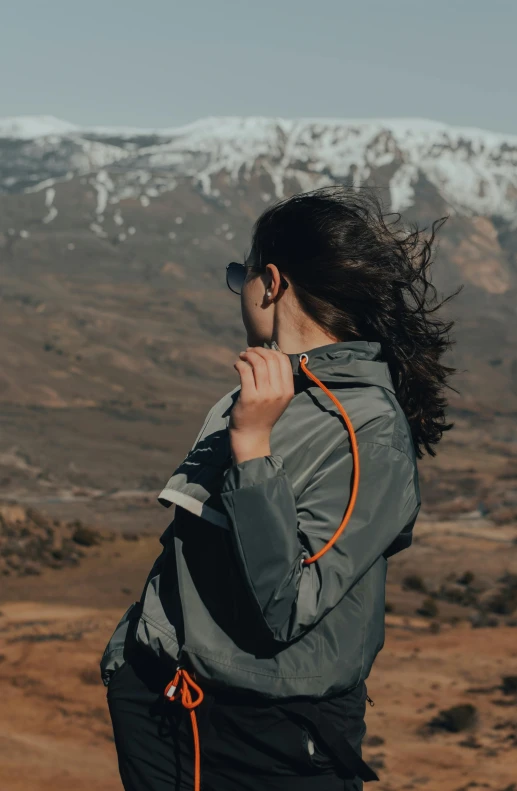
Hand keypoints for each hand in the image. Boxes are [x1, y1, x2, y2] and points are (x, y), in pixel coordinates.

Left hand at [229, 346, 294, 462]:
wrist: (252, 436)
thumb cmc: (263, 414)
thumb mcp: (278, 398)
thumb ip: (277, 380)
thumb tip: (269, 354)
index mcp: (288, 390)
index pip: (283, 361)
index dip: (271, 351)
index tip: (261, 352)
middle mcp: (278, 392)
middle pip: (271, 359)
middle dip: (258, 351)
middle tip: (248, 352)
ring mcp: (264, 395)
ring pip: (258, 363)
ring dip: (248, 355)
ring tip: (242, 356)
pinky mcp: (249, 397)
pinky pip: (245, 371)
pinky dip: (240, 364)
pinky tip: (237, 365)